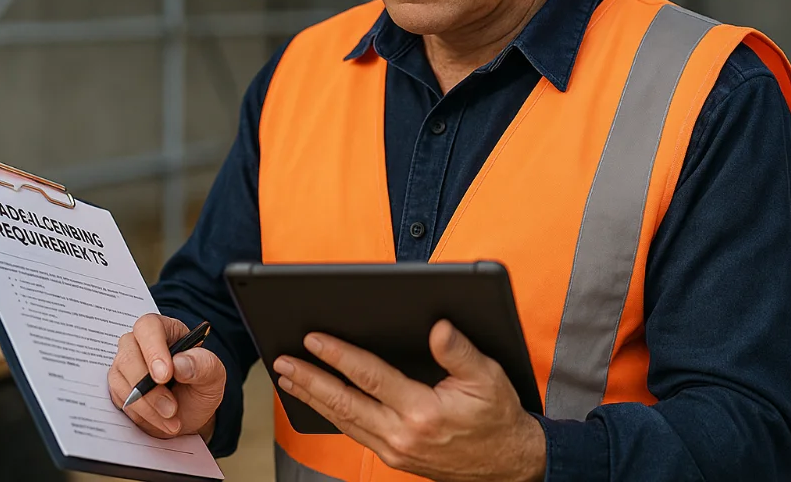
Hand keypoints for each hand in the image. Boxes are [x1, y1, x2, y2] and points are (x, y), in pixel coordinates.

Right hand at [108, 314, 225, 440]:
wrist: (190, 413)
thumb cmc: (200, 385)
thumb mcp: (213, 375)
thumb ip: (202, 365)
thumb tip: (179, 364)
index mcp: (165, 329)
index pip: (149, 327)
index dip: (154, 350)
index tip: (165, 376)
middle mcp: (139, 342)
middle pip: (129, 355)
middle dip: (149, 388)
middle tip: (171, 408)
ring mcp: (125, 364)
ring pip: (121, 380)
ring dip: (147, 405)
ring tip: (172, 419)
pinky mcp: (119, 386)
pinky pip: (119, 398)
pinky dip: (141, 414)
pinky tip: (162, 421)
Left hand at [273, 320, 545, 481]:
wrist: (508, 464)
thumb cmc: (497, 417)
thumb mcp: (488, 378)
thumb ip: (459, 351)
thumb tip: (437, 326)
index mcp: (423, 412)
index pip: (370, 378)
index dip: (339, 356)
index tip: (312, 339)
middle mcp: (402, 435)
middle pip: (344, 402)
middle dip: (309, 380)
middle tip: (281, 361)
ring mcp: (395, 450)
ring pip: (343, 420)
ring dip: (312, 397)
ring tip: (287, 377)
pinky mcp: (394, 457)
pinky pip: (354, 432)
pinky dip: (330, 414)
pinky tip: (317, 400)